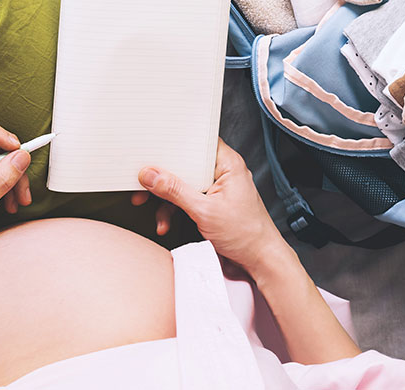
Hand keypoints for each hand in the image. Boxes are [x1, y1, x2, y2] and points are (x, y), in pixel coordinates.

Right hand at [137, 139, 287, 272]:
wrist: (259, 260)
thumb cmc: (247, 234)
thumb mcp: (204, 211)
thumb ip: (175, 191)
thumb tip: (152, 175)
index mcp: (227, 164)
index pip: (197, 143)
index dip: (174, 146)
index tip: (153, 154)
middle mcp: (222, 172)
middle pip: (185, 165)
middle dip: (164, 180)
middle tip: (144, 186)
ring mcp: (216, 189)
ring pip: (183, 185)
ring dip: (166, 200)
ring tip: (156, 213)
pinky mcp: (211, 204)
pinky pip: (186, 199)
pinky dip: (174, 211)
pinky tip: (166, 223)